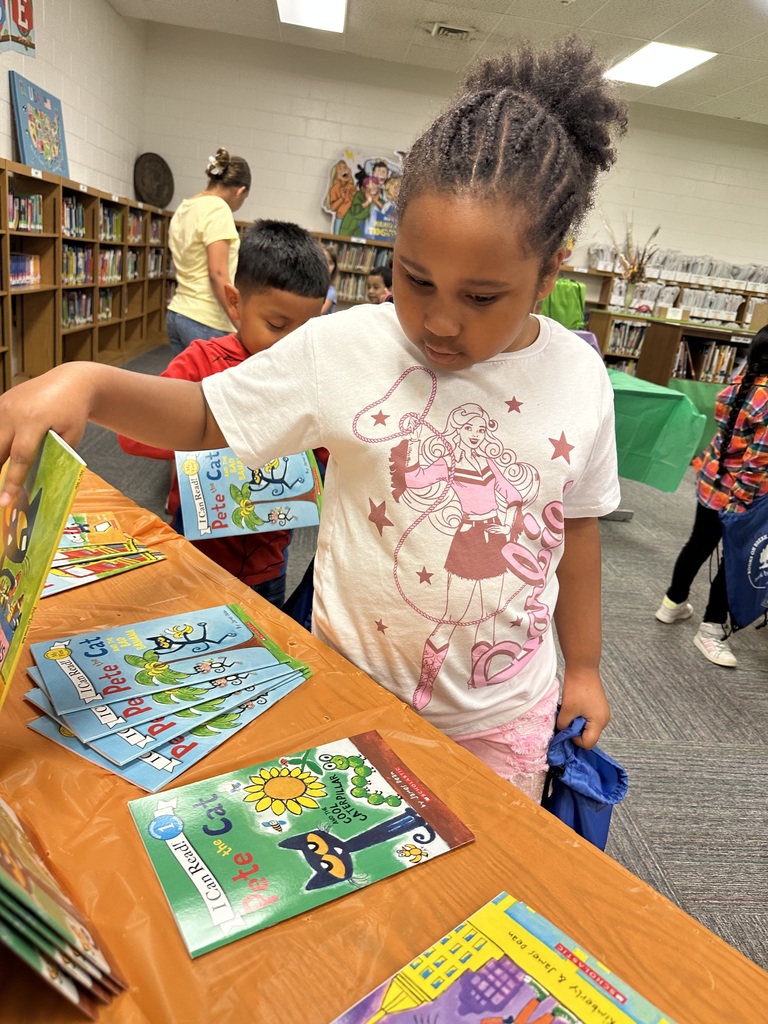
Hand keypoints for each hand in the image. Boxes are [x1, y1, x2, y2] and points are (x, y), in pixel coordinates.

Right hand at [0, 364, 90, 507]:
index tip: (4, 501)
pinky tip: (2, 456)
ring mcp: (4, 405)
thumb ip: (54, 454)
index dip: (11, 482)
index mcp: (34, 420)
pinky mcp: (0, 402)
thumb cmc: (74, 411)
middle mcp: (14, 412)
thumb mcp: (71, 435)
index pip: (20, 457)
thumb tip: (36, 479)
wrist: (70, 382)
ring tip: (0, 480)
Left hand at [557, 667, 609, 748]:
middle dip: (575, 731)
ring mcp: (603, 713)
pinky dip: (580, 717)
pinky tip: (573, 708)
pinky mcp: (599, 707)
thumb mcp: (567, 710)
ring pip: (588, 728)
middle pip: (589, 736)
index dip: (574, 739)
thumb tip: (561, 733)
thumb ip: (563, 726)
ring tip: (569, 712)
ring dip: (577, 724)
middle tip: (566, 720)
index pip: (587, 743)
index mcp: (599, 723)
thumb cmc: (576, 689)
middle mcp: (604, 720)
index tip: (566, 727)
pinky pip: (589, 719)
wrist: (583, 668)